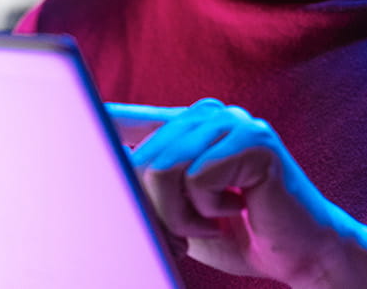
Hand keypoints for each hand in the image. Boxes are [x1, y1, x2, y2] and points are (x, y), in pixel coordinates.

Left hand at [108, 98, 366, 288]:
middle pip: (142, 158)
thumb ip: (148, 189)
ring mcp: (234, 121)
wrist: (305, 254)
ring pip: (164, 168)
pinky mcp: (255, 141)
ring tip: (213, 222)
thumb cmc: (240, 236)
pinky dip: (209, 210)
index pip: (128, 117)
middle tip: (189, 232)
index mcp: (188, 125)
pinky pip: (197, 176)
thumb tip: (98, 175)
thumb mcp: (181, 212)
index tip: (61, 111)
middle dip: (157, 209)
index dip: (95, 120)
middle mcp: (209, 113)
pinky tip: (239, 210)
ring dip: (182, 214)